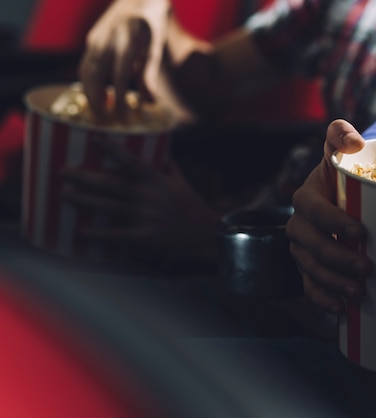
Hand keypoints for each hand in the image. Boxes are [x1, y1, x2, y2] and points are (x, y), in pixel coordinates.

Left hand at [61, 137, 221, 266]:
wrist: (206, 234)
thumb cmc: (192, 207)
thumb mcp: (181, 182)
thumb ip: (167, 165)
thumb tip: (160, 147)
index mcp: (157, 180)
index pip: (132, 161)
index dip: (112, 150)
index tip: (94, 141)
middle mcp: (149, 195)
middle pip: (112, 183)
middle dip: (85, 177)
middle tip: (64, 172)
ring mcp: (146, 216)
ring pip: (109, 206)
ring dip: (85, 200)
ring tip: (65, 195)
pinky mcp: (145, 237)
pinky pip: (117, 234)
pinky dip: (99, 233)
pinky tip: (83, 231)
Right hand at [79, 0, 170, 118]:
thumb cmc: (151, 27)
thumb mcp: (154, 50)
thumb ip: (149, 76)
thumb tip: (149, 104)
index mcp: (127, 42)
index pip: (120, 78)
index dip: (121, 102)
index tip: (126, 121)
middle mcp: (107, 40)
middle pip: (95, 77)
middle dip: (99, 104)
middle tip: (107, 125)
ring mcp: (95, 40)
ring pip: (85, 73)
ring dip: (90, 96)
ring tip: (100, 116)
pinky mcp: (91, 41)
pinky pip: (85, 66)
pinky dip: (88, 84)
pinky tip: (96, 99)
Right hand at [286, 120, 373, 313]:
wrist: (340, 198)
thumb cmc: (343, 176)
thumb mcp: (340, 154)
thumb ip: (341, 138)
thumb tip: (353, 140)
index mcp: (306, 198)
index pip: (315, 210)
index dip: (334, 222)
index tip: (361, 233)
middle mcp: (299, 225)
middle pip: (311, 246)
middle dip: (337, 259)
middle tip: (367, 270)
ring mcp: (301, 250)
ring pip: (310, 270)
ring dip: (332, 283)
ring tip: (358, 294)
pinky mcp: (307, 269)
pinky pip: (309, 287)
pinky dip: (323, 300)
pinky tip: (343, 311)